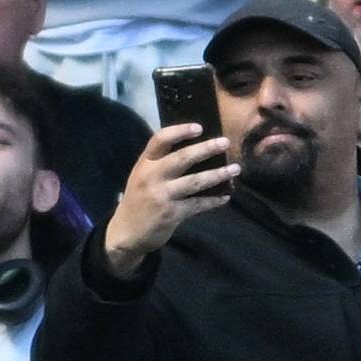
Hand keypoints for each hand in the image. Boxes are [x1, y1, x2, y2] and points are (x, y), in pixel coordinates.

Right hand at [105, 116, 238, 269]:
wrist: (125, 233)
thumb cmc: (138, 200)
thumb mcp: (141, 177)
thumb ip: (160, 164)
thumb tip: (193, 151)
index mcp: (144, 164)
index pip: (160, 140)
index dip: (180, 131)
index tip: (199, 127)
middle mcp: (152, 176)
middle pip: (182, 158)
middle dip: (206, 149)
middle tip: (225, 142)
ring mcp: (162, 195)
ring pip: (195, 181)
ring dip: (218, 175)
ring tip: (235, 169)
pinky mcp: (172, 213)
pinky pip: (198, 204)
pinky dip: (213, 201)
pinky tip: (225, 197)